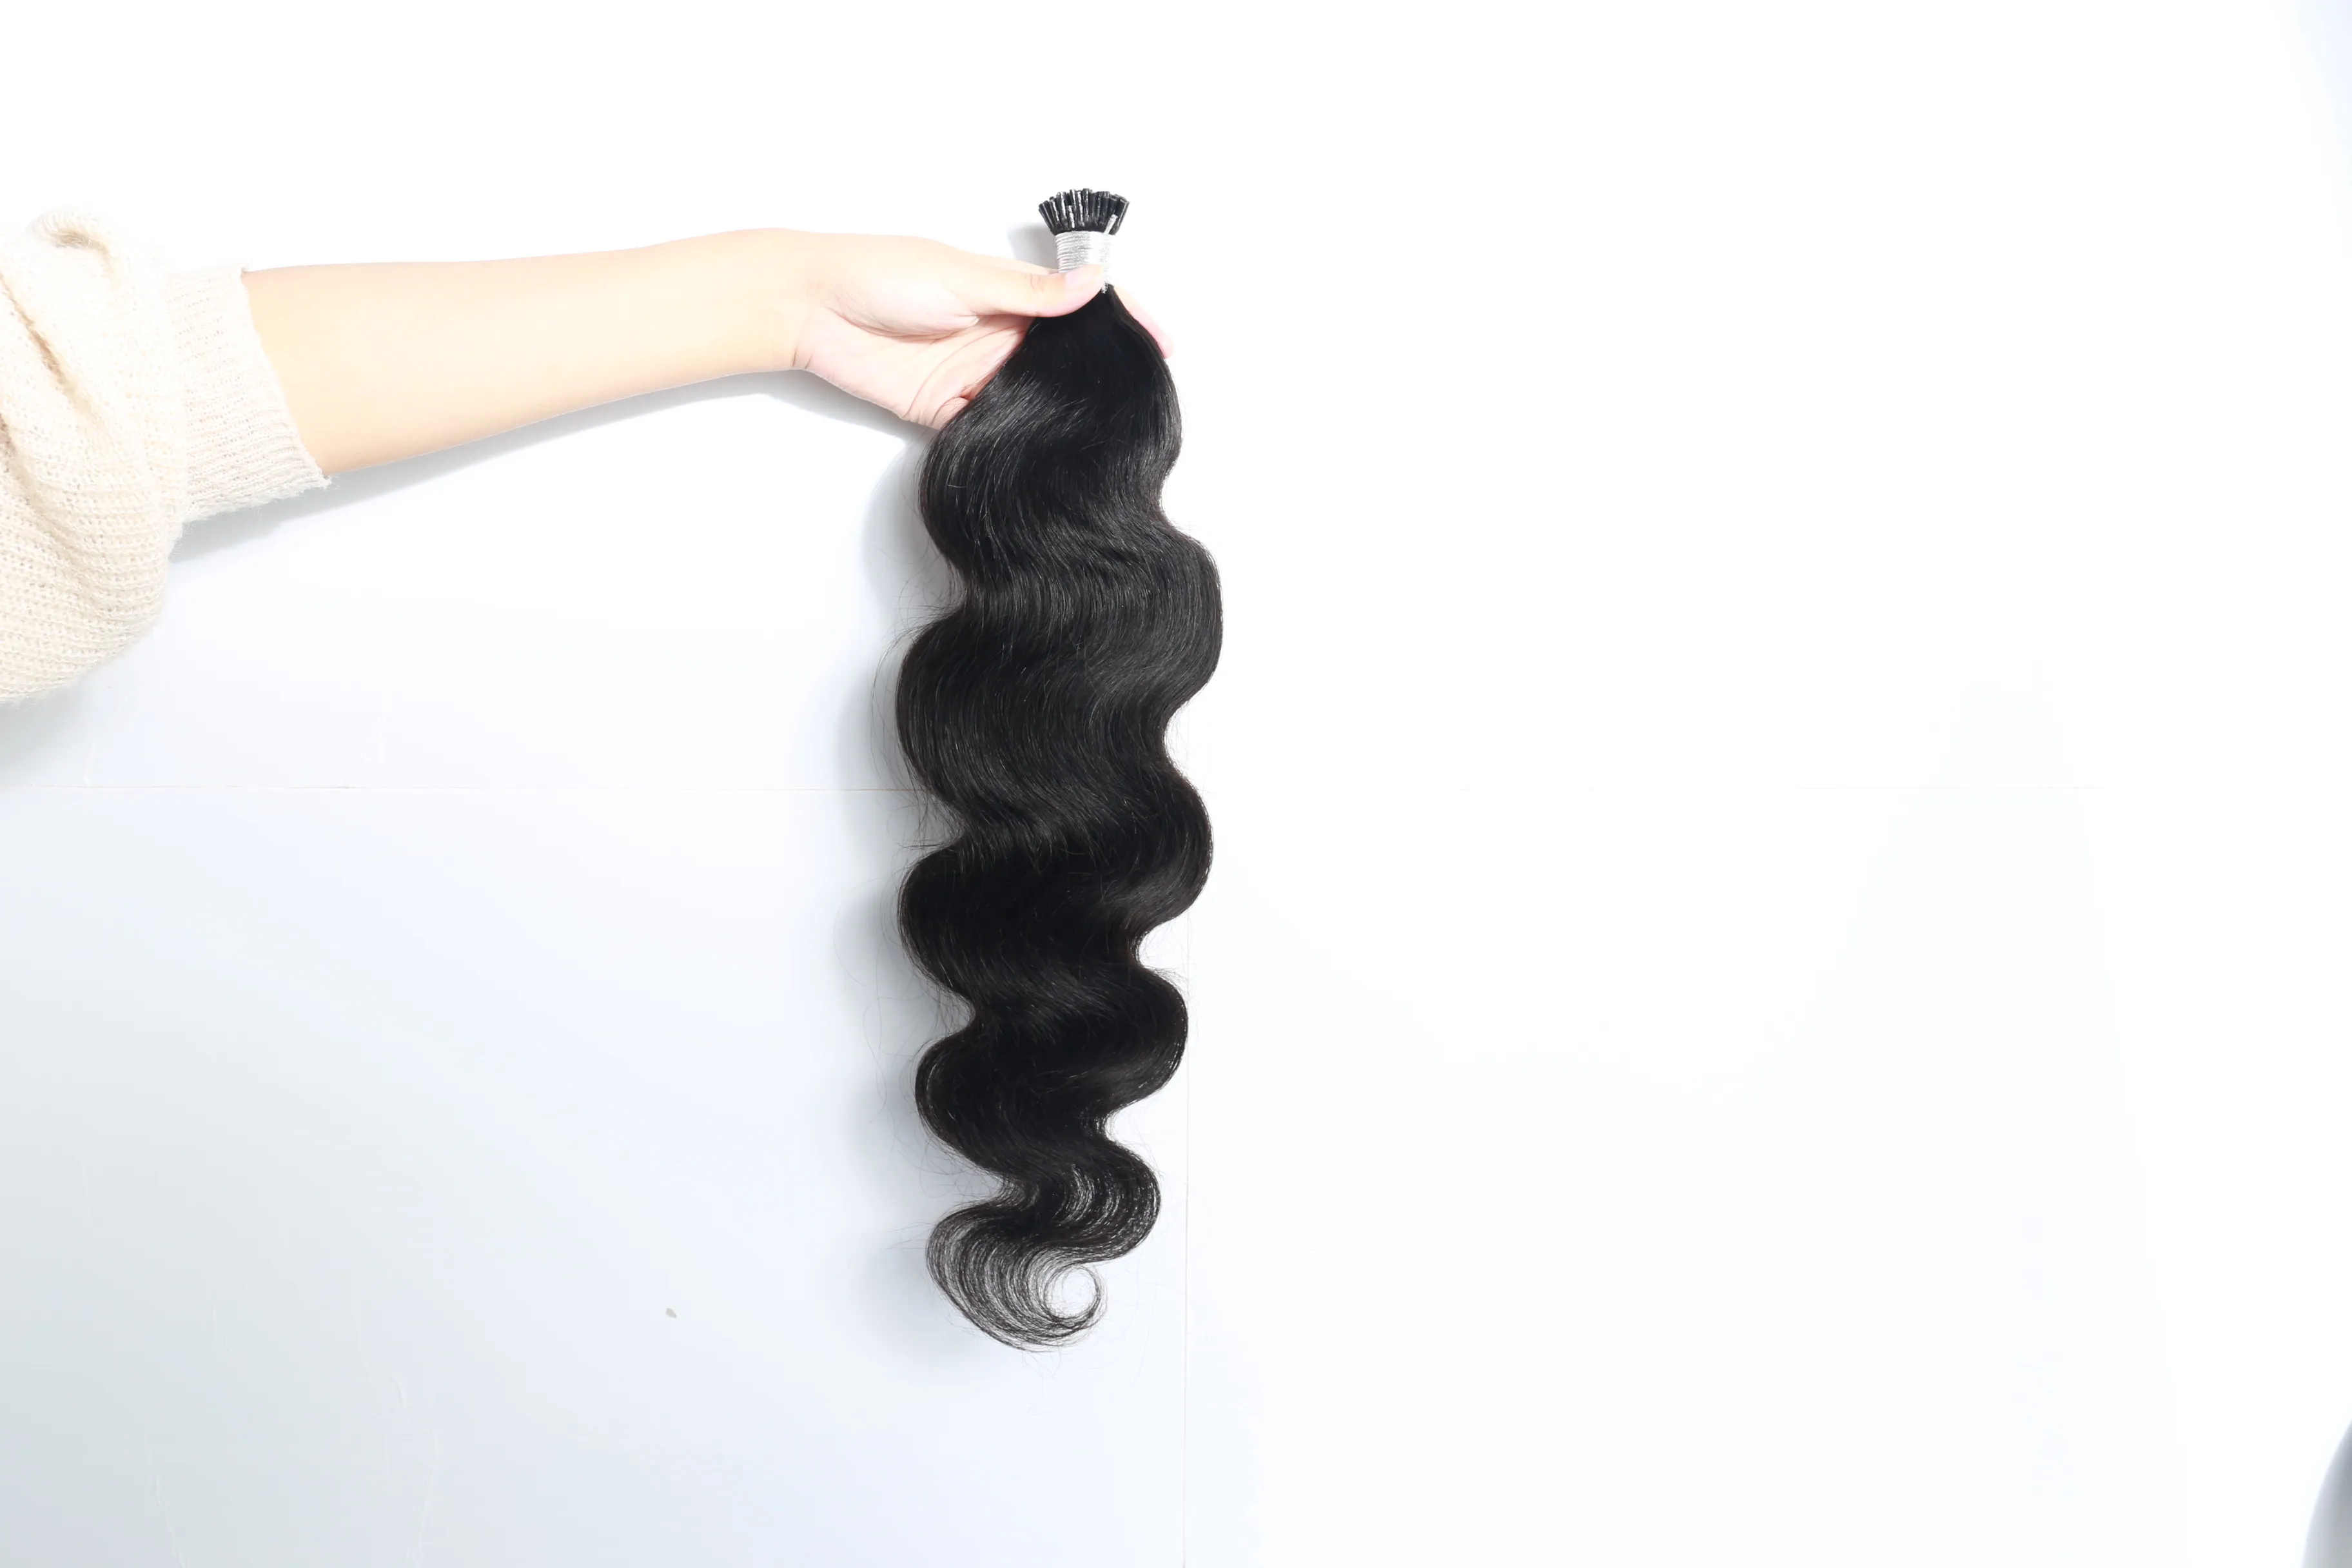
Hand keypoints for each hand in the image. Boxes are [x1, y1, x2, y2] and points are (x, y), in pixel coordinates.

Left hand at [773, 233, 1169, 428]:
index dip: (1123, 323)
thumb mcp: (963, 276)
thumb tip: (1092, 286)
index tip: (1162, 345)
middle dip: (1100, 377)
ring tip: (1101, 432)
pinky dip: (1016, 439)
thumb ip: (1029, 293)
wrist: (813, 310)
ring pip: (1035, 399)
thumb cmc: (880, 273)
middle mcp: (1000, 334)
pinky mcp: (947, 410)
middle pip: (1064, 360)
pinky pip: (993, 429)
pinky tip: (1042, 449)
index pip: (1079, 308)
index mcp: (1009, 294)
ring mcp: (976, 375)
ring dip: (1060, 413)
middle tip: (1140, 400)